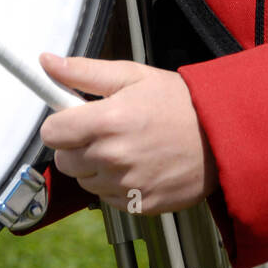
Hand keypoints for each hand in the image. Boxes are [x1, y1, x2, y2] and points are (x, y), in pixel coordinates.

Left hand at [38, 52, 218, 213]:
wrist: (220, 135)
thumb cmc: (179, 103)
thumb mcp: (131, 75)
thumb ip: (83, 72)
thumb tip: (47, 62)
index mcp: (108, 121)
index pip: (51, 132)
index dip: (60, 122)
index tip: (72, 117)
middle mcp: (113, 157)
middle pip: (64, 160)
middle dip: (76, 144)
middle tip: (104, 129)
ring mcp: (126, 185)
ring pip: (84, 181)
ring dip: (96, 166)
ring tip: (126, 146)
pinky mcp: (138, 205)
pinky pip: (107, 198)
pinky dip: (115, 184)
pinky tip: (137, 165)